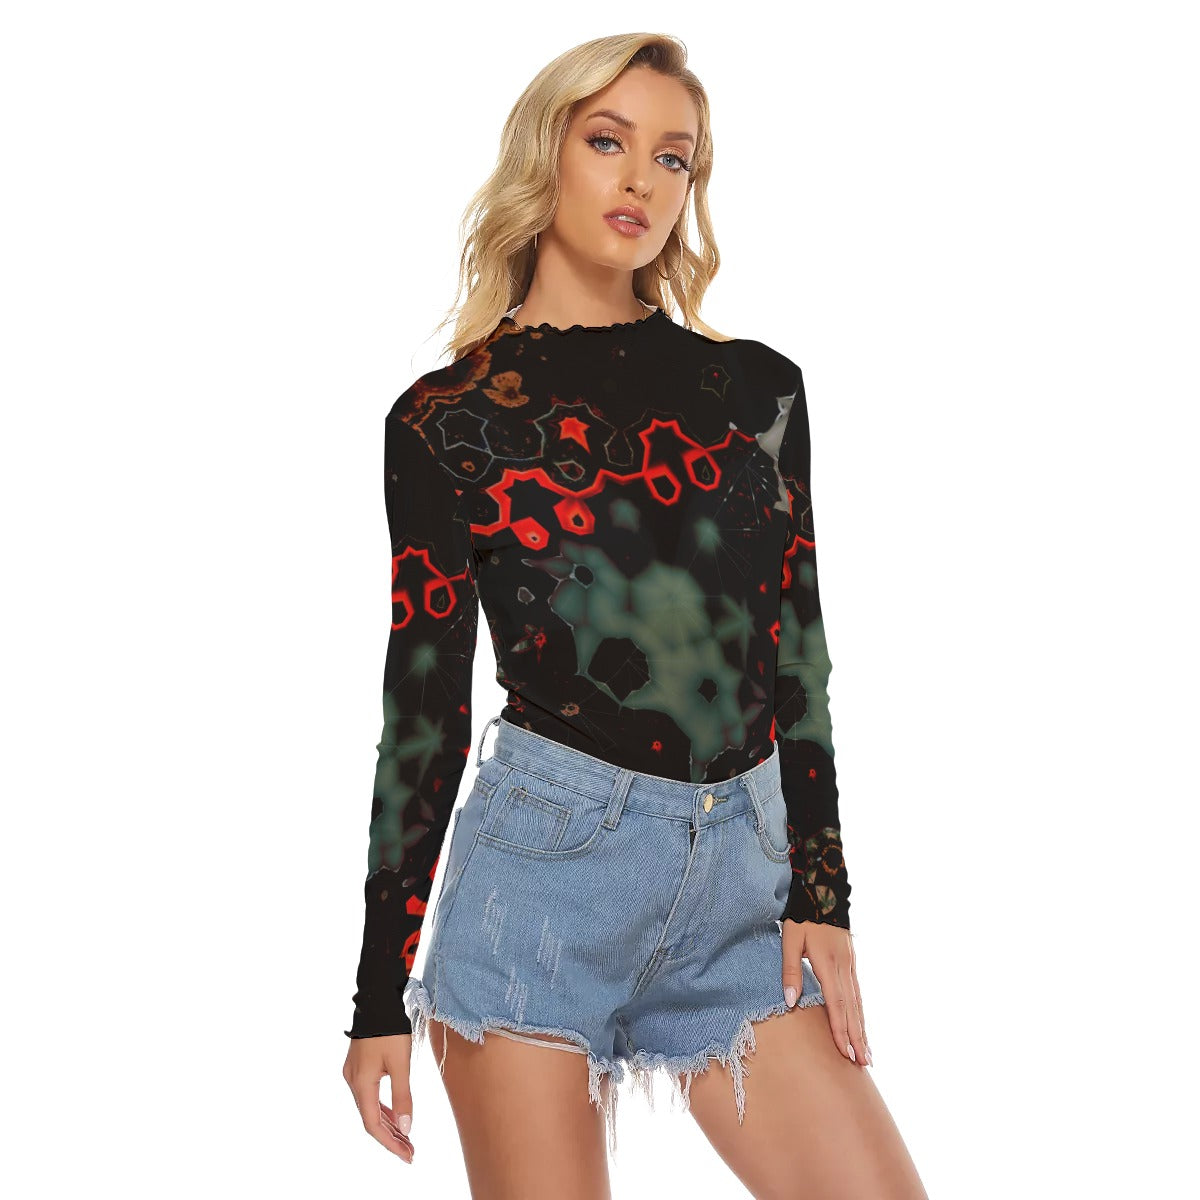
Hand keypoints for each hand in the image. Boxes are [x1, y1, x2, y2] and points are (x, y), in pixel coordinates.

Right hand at [343, 1034, 415, 1161]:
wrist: (377, 1000)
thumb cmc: (390, 1030)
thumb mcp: (401, 1064)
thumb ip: (403, 1096)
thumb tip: (406, 1128)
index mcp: (361, 1084)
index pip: (373, 1125)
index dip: (390, 1143)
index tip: (408, 1155)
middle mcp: (353, 1082)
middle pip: (370, 1118)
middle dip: (391, 1136)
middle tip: (411, 1151)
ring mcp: (354, 1073)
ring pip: (370, 1106)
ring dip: (388, 1122)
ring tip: (406, 1137)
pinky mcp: (358, 1065)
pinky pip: (370, 1094)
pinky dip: (383, 1107)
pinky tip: (396, 1113)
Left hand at [781, 918, 871, 1067]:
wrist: (822, 891)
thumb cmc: (802, 916)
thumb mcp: (790, 939)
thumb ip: (791, 970)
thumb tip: (790, 1002)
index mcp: (829, 963)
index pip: (837, 1004)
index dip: (841, 1030)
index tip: (846, 1053)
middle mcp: (844, 967)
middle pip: (852, 1008)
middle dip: (858, 1037)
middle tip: (864, 1064)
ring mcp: (851, 964)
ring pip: (858, 1002)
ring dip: (862, 1028)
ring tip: (868, 1052)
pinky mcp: (851, 961)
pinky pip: (857, 992)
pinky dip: (861, 1012)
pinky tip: (861, 1024)